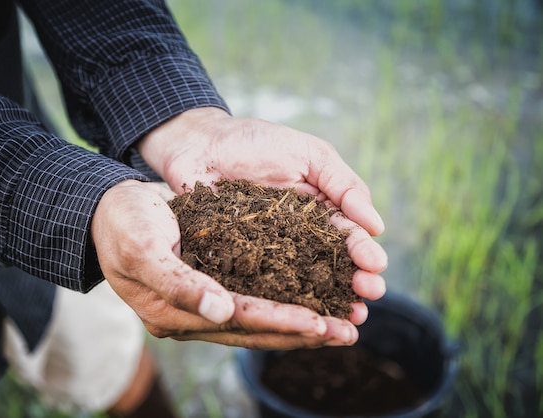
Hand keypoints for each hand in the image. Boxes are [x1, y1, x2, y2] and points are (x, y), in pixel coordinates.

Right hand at [92, 180, 358, 348]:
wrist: (109, 210)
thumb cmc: (122, 223)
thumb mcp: (143, 248)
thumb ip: (178, 283)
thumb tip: (221, 312)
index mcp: (172, 313)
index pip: (237, 321)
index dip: (280, 323)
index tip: (321, 324)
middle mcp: (191, 317)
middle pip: (255, 330)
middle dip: (302, 333)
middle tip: (348, 333)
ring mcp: (201, 307)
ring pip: (258, 322)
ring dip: (300, 325)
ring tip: (341, 326)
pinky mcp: (210, 289)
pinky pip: (253, 302)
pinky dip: (284, 305)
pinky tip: (312, 303)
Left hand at [137, 107, 387, 318]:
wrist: (199, 144)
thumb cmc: (256, 142)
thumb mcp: (309, 154)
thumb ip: (343, 184)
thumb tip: (376, 225)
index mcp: (319, 210)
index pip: (348, 235)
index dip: (364, 252)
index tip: (375, 268)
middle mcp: (299, 236)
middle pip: (331, 264)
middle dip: (353, 282)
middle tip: (367, 295)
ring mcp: (269, 251)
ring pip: (302, 281)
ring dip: (326, 300)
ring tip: (346, 318)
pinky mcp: (238, 261)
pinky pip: (259, 283)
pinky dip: (279, 301)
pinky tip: (294, 315)